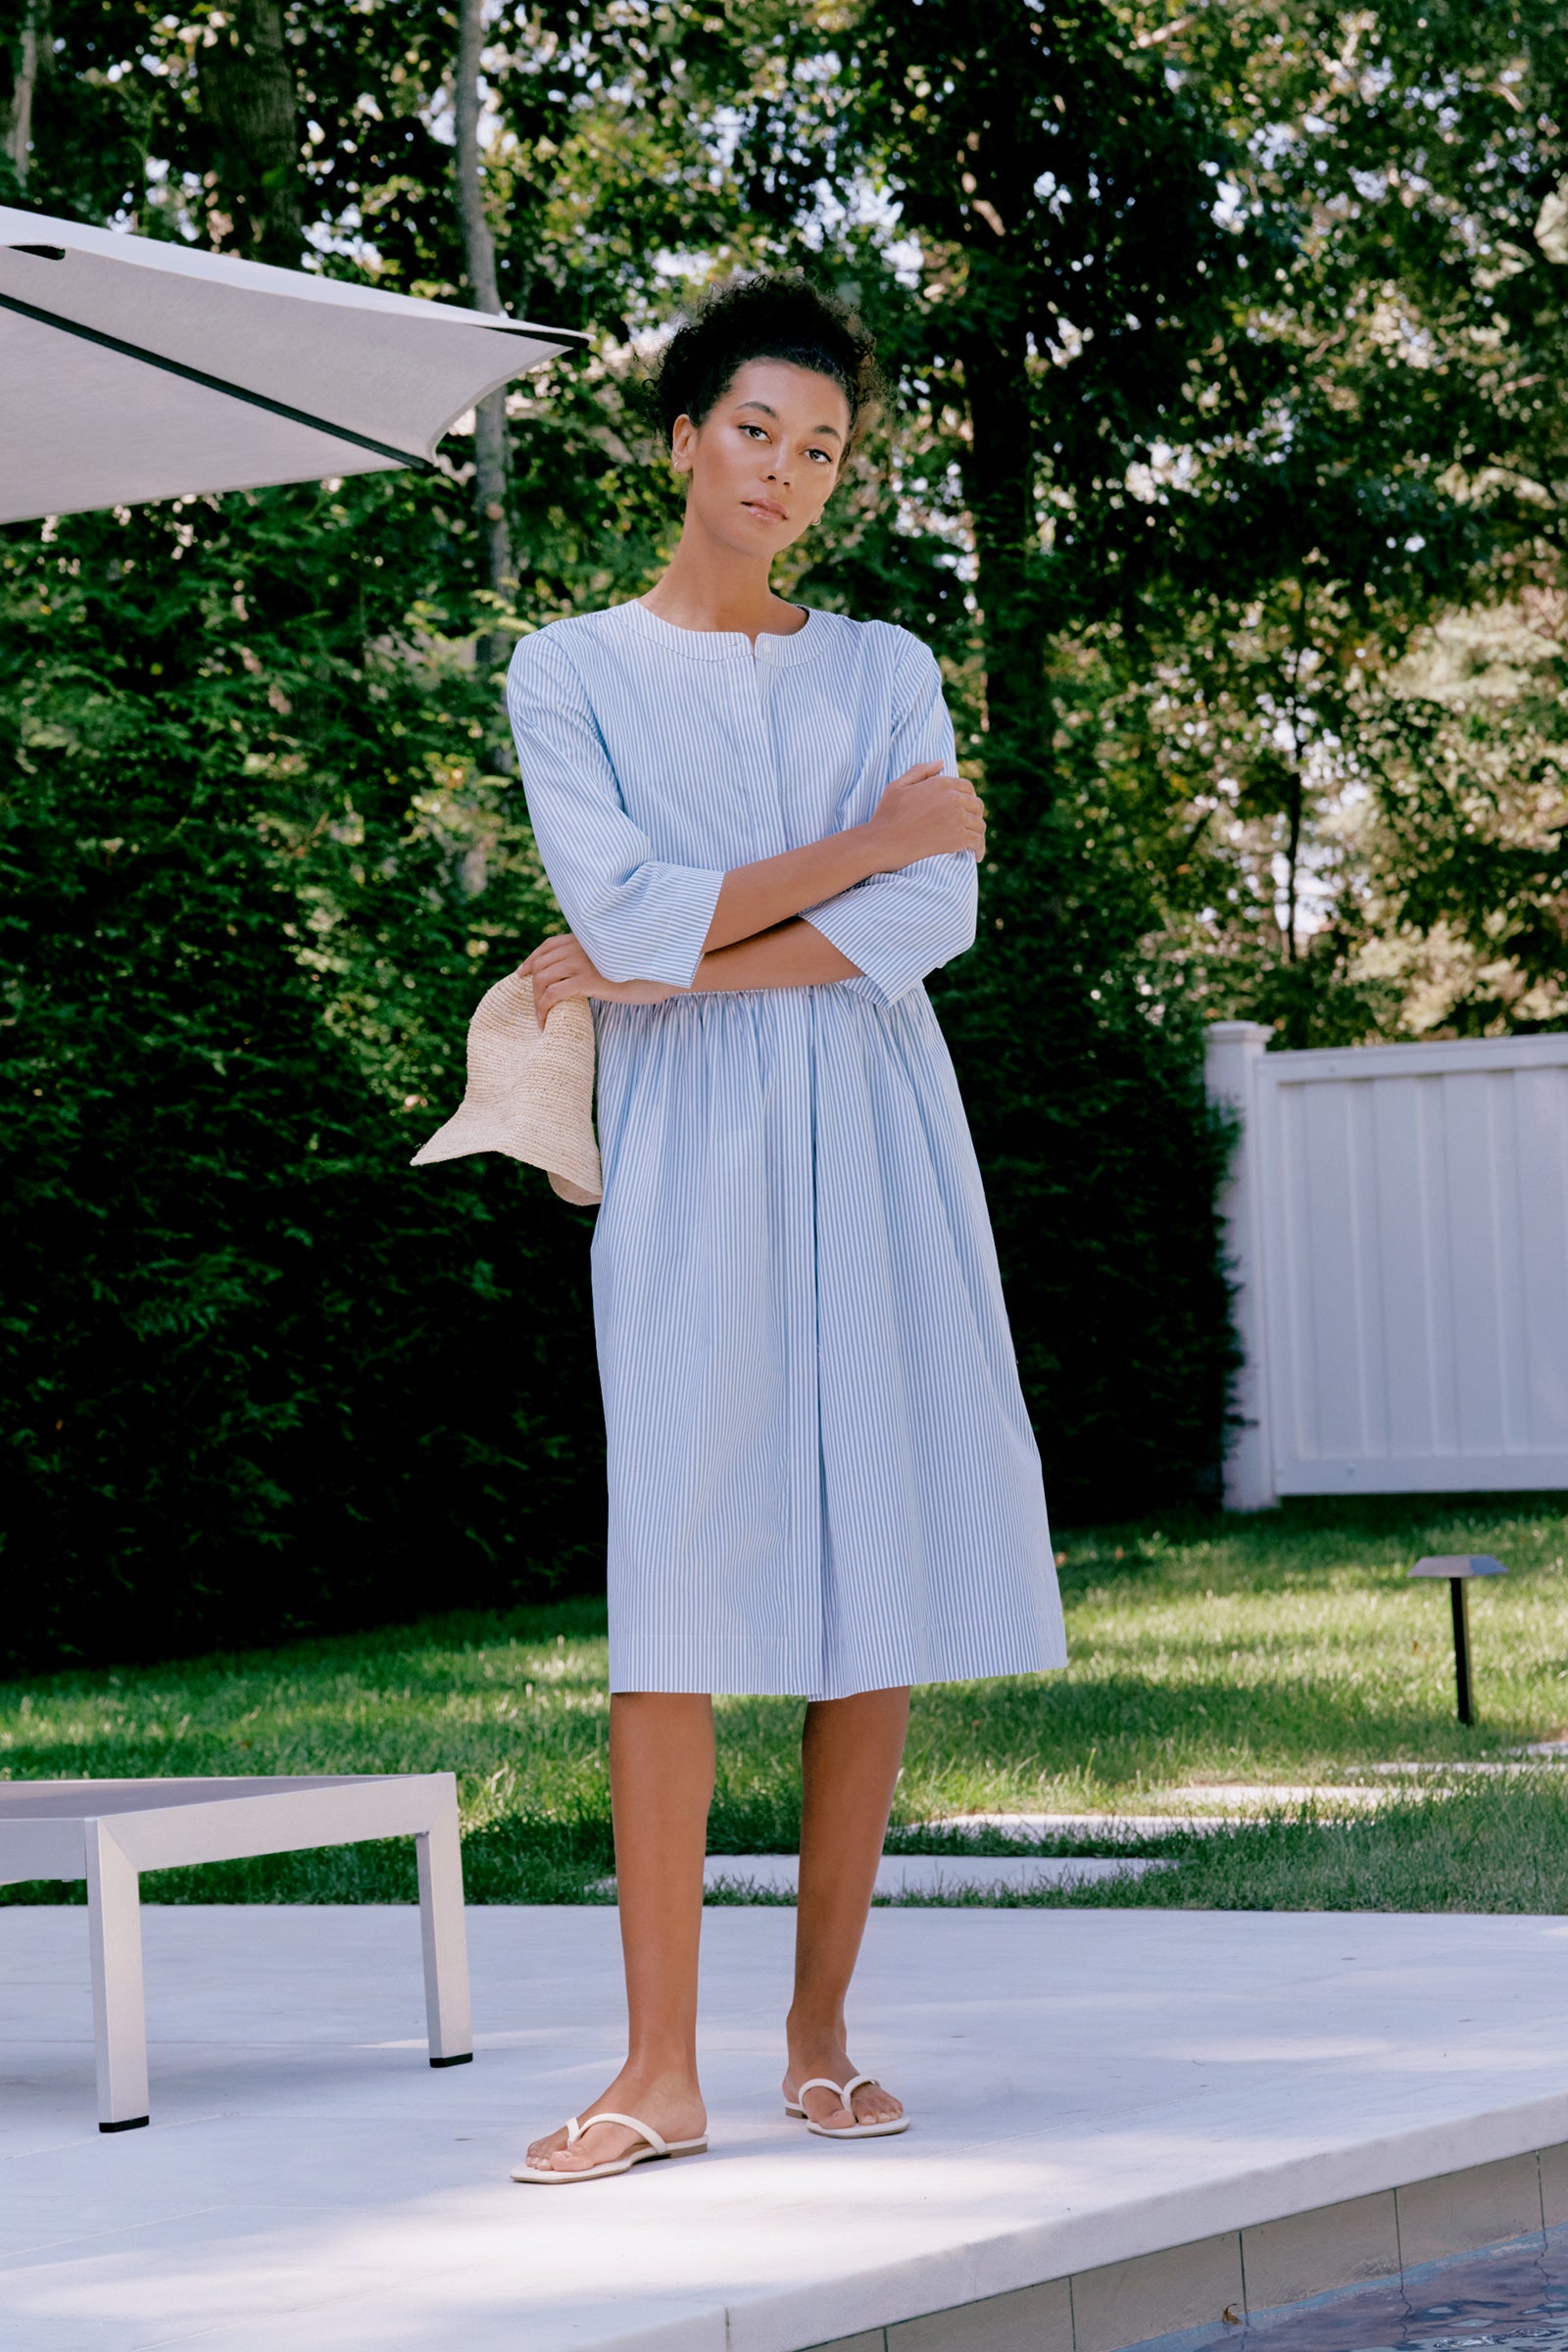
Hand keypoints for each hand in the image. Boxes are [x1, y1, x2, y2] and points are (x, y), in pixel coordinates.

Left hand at [520, 933, 681, 1026]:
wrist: (665, 974)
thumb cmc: (647, 970)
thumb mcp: (616, 960)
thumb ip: (597, 960)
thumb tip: (586, 973)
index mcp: (585, 938)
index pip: (548, 946)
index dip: (532, 959)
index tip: (522, 974)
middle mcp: (580, 946)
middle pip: (541, 964)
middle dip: (532, 987)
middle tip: (536, 1008)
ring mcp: (583, 962)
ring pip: (543, 979)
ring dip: (537, 1001)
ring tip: (541, 1019)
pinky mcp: (588, 980)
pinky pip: (553, 993)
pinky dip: (544, 1008)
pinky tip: (546, 1022)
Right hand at [864, 760, 985, 869]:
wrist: (883, 842)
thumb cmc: (887, 815)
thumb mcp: (898, 786)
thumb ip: (920, 771)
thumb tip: (941, 761)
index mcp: (941, 783)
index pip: (967, 787)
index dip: (968, 798)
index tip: (965, 809)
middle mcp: (953, 798)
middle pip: (977, 805)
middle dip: (974, 815)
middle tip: (969, 827)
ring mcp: (957, 818)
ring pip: (979, 824)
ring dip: (977, 833)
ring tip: (973, 843)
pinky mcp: (959, 838)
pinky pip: (977, 841)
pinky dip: (979, 849)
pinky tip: (976, 855)